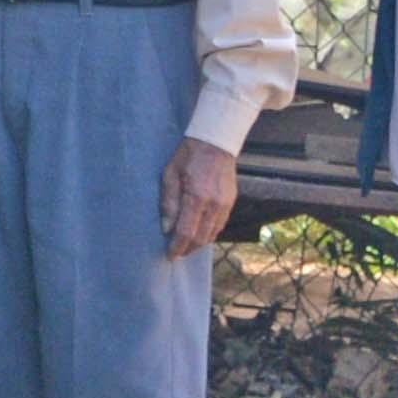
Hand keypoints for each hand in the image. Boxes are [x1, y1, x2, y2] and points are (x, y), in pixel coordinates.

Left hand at [161, 139, 237, 258]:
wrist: (215, 142)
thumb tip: (166, 228)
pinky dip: (209, 233)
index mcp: (197, 197)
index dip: (177, 247)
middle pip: (201, 238)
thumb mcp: (170, 174)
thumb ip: (168, 202)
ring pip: (212, 234)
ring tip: (185, 246)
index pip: (186, 232)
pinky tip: (199, 233)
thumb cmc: (188, 155)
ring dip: (198, 243)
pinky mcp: (231, 202)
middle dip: (188, 249)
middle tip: (176, 253)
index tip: (170, 255)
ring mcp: (225, 204)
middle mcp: (214, 204)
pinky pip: (220, 225)